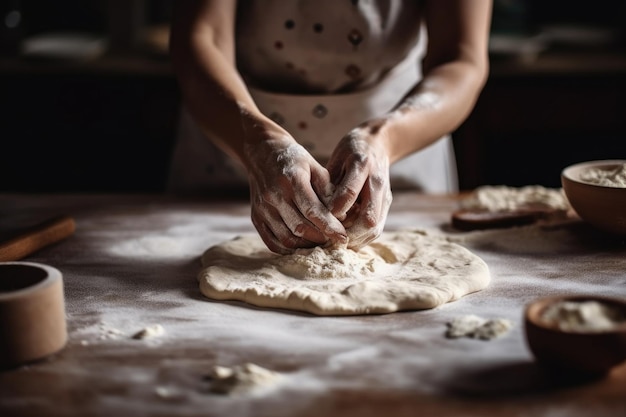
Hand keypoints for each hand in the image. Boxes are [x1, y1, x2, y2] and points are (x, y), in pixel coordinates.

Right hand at [245, 131, 347, 253]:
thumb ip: (328, 190)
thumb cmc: (294, 160)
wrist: (262, 153)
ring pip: (286, 238)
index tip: (343, 237)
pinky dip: (288, 250)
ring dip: (306, 246)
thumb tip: (341, 217)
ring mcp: (263, 208)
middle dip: (320, 238)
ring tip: (319, 244)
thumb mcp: (315, 166)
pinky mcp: (256, 217)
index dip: (329, 227)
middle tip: (334, 241)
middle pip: (300, 228)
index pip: (313, 211)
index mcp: (291, 179)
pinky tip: (301, 247)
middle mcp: (274, 195)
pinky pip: (272, 242)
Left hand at [326, 122, 392, 249]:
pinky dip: (361, 238)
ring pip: (375, 228)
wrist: (379, 142)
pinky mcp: (386, 204)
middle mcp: (376, 182)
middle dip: (349, 234)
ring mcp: (384, 195)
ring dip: (356, 240)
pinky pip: (376, 228)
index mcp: (362, 165)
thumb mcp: (337, 157)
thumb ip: (329, 180)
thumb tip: (316, 206)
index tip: (323, 218)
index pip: (350, 192)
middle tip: (329, 240)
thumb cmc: (351, 149)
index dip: (336, 208)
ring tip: (336, 244)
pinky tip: (346, 240)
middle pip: (369, 218)